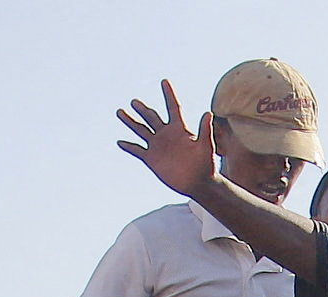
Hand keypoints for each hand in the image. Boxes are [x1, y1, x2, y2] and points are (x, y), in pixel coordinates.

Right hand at [115, 82, 216, 199]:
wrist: (198, 183)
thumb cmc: (205, 165)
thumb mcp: (206, 147)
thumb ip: (205, 131)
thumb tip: (208, 113)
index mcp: (180, 129)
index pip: (173, 107)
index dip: (169, 94)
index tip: (164, 81)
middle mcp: (167, 134)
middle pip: (152, 117)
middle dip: (143, 109)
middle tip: (134, 101)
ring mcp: (158, 146)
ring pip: (141, 130)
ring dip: (130, 122)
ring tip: (120, 112)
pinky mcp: (152, 159)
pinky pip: (137, 150)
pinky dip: (129, 146)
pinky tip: (120, 142)